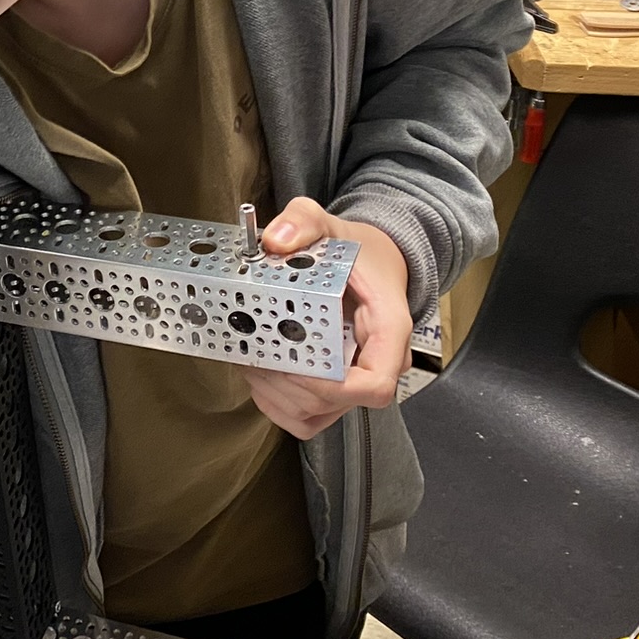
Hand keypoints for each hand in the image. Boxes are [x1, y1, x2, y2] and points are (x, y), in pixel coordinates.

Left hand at [240, 197, 410, 439]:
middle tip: (254, 350)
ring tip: (251, 359)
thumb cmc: (358, 251)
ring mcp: (357, 381)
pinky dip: (276, 403)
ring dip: (276, 394)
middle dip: (287, 382)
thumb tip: (276, 240)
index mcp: (388, 328)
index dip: (332, 386)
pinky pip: (306, 417)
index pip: (375, 383)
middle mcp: (378, 362)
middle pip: (336, 401)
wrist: (372, 262)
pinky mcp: (337, 390)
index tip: (293, 362)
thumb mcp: (329, 222)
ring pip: (317, 414)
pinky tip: (259, 373)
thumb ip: (303, 221)